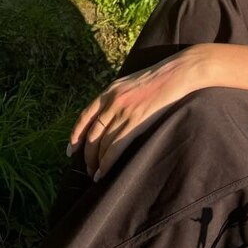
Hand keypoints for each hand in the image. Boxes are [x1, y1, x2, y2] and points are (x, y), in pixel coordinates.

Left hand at [68, 46, 207, 180]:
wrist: (175, 74)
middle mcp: (111, 102)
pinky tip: (104, 172)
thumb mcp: (130, 83)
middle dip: (87, 155)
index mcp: (109, 92)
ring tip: (96, 174)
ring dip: (96, 162)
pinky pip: (114, 148)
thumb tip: (110, 115)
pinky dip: (107, 163)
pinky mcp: (135, 122)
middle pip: (92, 134)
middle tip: (87, 168)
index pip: (85, 117)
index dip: (76, 135)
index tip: (71, 150)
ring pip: (101, 144)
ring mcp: (122, 112)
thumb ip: (117, 97)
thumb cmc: (158, 79)